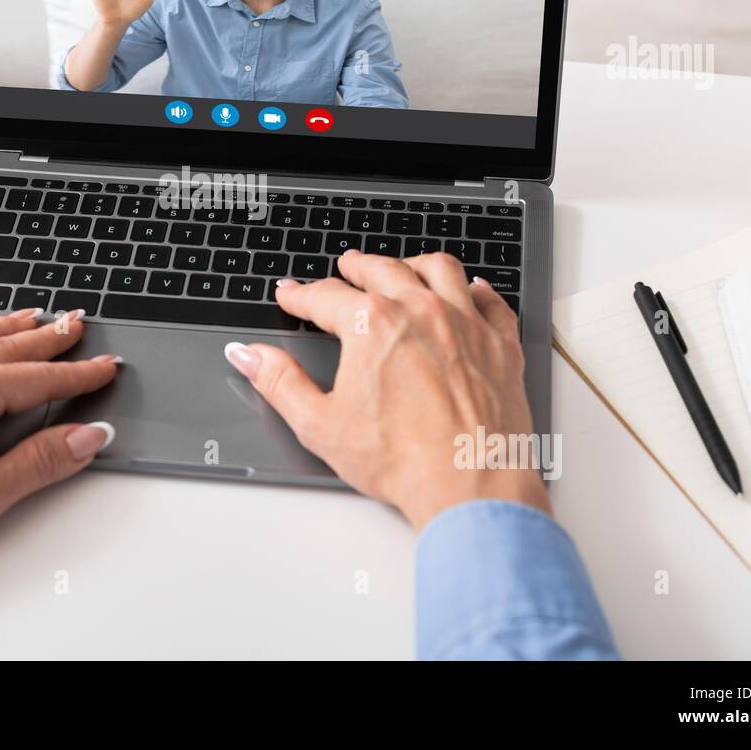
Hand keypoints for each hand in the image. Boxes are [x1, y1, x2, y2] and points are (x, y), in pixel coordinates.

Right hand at [225, 251, 550, 530]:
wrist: (470, 485)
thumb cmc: (402, 461)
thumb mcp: (320, 424)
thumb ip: (279, 382)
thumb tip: (249, 356)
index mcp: (372, 324)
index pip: (325, 296)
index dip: (301, 295)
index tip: (291, 294)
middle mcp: (420, 311)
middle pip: (382, 270)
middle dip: (357, 266)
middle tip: (345, 267)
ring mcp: (466, 323)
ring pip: (439, 270)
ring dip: (413, 264)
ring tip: (402, 267)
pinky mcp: (501, 344)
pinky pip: (490, 300)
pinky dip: (476, 288)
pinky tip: (469, 289)